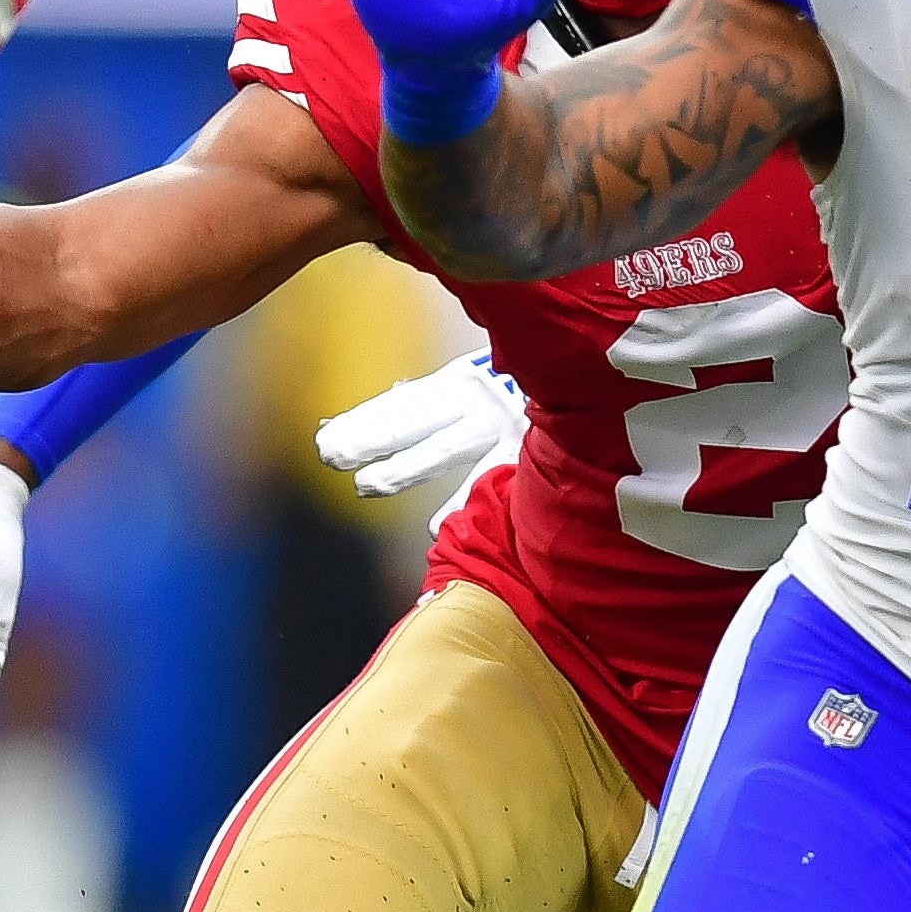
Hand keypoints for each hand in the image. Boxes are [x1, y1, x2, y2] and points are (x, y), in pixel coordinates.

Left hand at [317, 350, 526, 531]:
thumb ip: (412, 419)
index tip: (325, 442)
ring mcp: (508, 428)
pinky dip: (463, 504)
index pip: (401, 405)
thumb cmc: (511, 413)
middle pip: (416, 418)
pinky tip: (436, 527)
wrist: (585, 399)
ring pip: (447, 446)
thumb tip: (338, 435)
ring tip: (368, 483)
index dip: (362, 422)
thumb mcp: (464, 404)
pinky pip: (492, 482)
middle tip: (332, 453)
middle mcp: (481, 401)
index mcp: (461, 384)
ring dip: (404, 466)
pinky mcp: (533, 459)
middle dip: (371, 435)